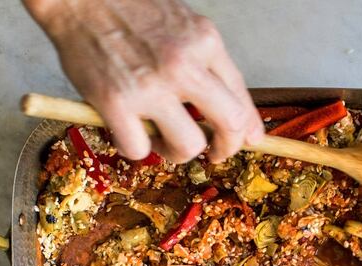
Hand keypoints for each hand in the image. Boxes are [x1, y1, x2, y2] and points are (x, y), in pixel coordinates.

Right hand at [24, 0, 263, 162]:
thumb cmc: (131, 9)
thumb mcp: (184, 25)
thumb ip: (211, 64)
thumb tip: (237, 114)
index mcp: (204, 42)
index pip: (242, 99)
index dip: (246, 130)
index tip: (244, 141)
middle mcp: (183, 64)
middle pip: (229, 126)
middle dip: (226, 148)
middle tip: (214, 154)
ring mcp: (150, 86)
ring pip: (188, 146)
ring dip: (178, 153)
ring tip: (163, 141)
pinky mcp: (115, 102)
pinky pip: (138, 150)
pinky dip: (136, 149)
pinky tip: (129, 131)